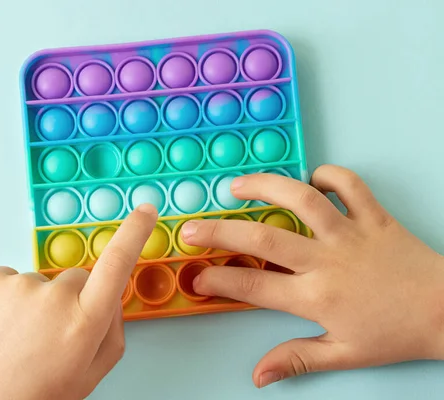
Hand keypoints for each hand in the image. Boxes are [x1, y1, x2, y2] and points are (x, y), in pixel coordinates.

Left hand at [0, 204, 157, 399]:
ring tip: (15, 338)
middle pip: (76, 278)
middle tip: (47, 335)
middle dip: (70, 299)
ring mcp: (17, 285)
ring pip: (40, 282)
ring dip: (33, 303)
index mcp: (85, 322)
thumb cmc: (33, 393)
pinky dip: (6, 299)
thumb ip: (113, 331)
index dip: (135, 233)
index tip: (145, 211)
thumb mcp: (90, 373)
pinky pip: (9, 278)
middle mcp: (54, 298)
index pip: (118, 263)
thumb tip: (112, 298)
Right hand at [181, 165, 443, 387]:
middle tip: (192, 228)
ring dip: (264, 187)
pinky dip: (328, 174)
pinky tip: (310, 178)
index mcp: (316, 297)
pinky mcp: (373, 216)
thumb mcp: (343, 354)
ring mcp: (349, 233)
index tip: (197, 276)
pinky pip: (349, 184)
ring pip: (301, 199)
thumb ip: (296, 359)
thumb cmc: (394, 334)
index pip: (254, 287)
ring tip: (237, 186)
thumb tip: (258, 375)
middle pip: (262, 239)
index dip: (219, 280)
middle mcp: (327, 261)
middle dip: (219, 231)